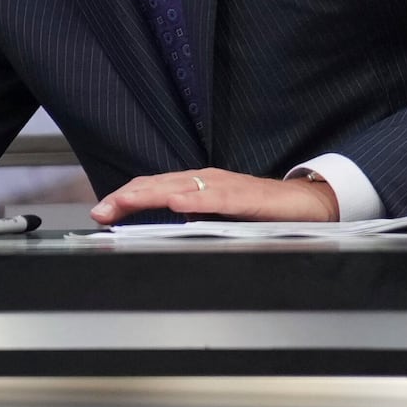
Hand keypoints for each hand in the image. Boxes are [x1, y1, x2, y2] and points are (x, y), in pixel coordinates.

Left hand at [90, 167, 338, 224]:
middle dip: (126, 197)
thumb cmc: (261, 210)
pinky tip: (178, 203)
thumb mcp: (217, 216)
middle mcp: (206, 181)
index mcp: (195, 186)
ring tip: (125, 203)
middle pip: (158, 185)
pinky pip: (217, 198)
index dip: (124, 198)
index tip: (100, 212)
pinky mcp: (247, 197)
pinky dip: (195, 199)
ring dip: (150, 195)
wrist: (306, 203)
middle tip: (101, 211)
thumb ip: (192, 217)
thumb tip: (164, 225)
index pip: (152, 188)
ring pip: (180, 187)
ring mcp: (225, 186)